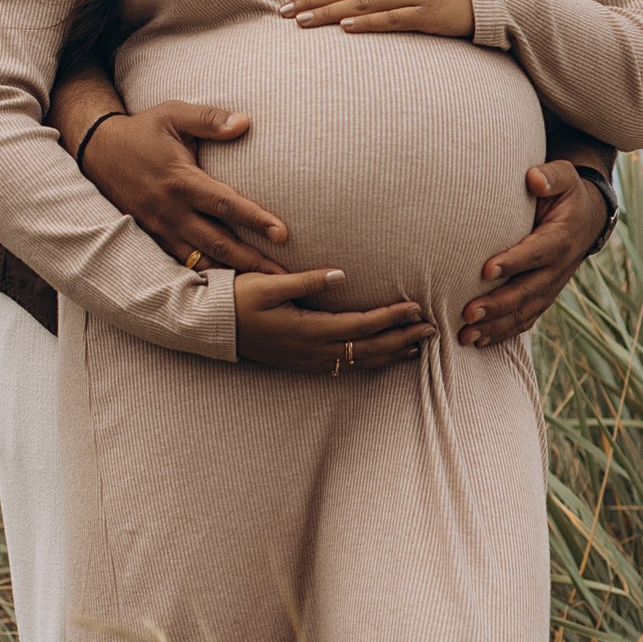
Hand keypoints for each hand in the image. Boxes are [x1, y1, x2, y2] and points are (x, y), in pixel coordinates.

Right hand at [83, 98, 292, 270]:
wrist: (96, 151)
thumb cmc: (141, 130)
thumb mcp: (173, 114)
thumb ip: (209, 120)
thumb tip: (245, 122)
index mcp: (180, 180)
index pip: (225, 204)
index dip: (255, 220)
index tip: (283, 234)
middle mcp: (170, 210)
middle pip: (217, 243)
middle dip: (251, 261)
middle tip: (283, 275)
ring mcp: (159, 228)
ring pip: (198, 260)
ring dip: (229, 275)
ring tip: (260, 287)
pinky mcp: (151, 237)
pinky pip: (180, 262)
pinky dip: (203, 276)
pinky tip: (224, 288)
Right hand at [232, 268, 433, 376]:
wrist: (210, 327)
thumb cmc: (237, 300)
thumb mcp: (268, 284)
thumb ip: (307, 281)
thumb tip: (342, 275)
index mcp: (307, 329)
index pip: (361, 325)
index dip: (391, 318)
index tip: (416, 308)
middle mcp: (312, 350)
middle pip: (368, 349)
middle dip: (402, 340)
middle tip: (432, 331)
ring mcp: (307, 360)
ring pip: (358, 362)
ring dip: (390, 354)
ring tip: (417, 347)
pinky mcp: (302, 363)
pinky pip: (344, 367)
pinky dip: (369, 362)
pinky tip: (381, 357)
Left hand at [459, 159, 611, 348]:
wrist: (587, 219)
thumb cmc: (566, 194)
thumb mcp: (564, 177)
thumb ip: (551, 176)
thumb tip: (533, 178)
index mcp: (560, 238)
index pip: (536, 253)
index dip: (513, 263)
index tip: (485, 270)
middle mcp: (558, 267)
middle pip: (527, 291)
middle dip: (497, 305)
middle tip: (468, 313)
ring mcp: (551, 286)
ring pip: (525, 312)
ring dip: (496, 326)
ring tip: (467, 336)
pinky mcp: (544, 297)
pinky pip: (526, 319)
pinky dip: (504, 333)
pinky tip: (480, 341)